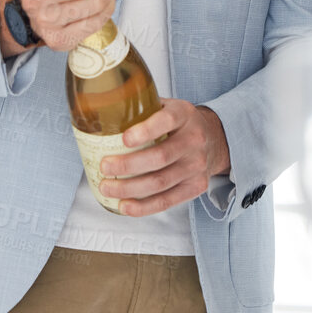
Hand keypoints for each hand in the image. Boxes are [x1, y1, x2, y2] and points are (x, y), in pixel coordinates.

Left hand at [99, 99, 229, 215]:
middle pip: (160, 157)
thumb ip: (141, 107)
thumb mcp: (165, 106)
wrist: (213, 139)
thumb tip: (99, 111)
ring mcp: (197, 165)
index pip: (167, 121)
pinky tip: (125, 206)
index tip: (123, 139)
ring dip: (130, 188)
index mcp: (183, 114)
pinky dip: (143, 206)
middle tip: (104, 167)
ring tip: (107, 188)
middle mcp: (194, 139)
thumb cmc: (177, 123)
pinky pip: (168, 201)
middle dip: (128, 166)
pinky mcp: (196, 186)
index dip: (145, 131)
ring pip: (161, 182)